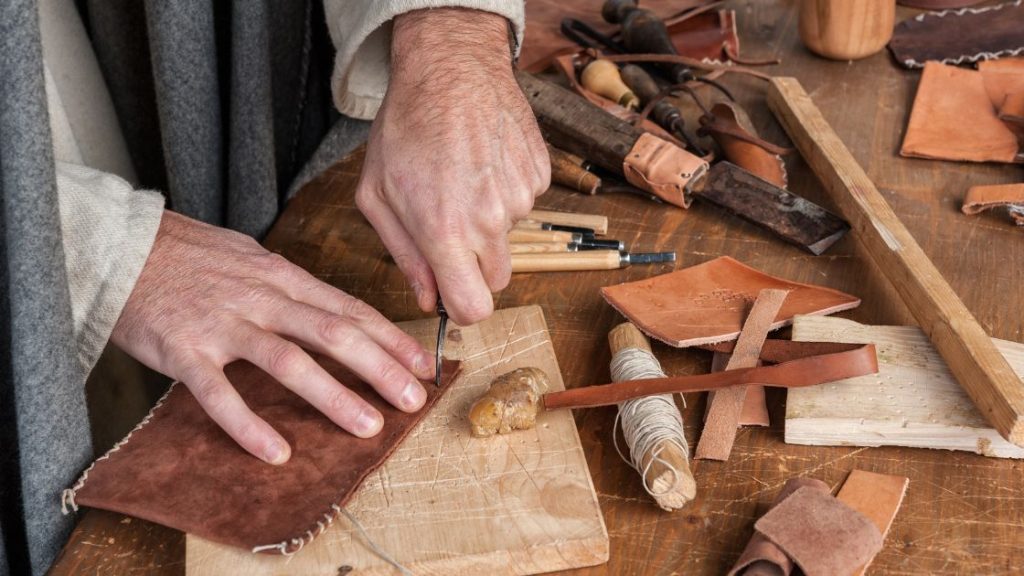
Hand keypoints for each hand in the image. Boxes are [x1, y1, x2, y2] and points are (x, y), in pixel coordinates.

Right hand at [111, 211, 434, 463]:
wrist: (119, 244)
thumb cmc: (190, 255)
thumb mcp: (252, 258)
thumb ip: (292, 287)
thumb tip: (334, 310)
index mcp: (282, 277)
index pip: (349, 308)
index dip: (391, 338)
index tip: (423, 364)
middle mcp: (262, 298)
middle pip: (334, 332)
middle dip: (380, 368)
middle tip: (413, 400)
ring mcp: (224, 324)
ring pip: (289, 361)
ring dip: (333, 395)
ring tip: (367, 425)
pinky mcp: (184, 351)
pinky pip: (220, 394)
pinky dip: (248, 425)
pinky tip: (277, 452)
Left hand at [356, 8, 549, 324]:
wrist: (451, 67)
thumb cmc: (406, 126)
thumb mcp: (378, 194)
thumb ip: (403, 254)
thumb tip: (428, 297)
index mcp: (445, 231)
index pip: (474, 308)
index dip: (462, 307)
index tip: (452, 292)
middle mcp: (490, 220)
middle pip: (496, 280)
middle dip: (474, 266)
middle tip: (450, 227)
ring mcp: (522, 197)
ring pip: (509, 237)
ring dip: (489, 221)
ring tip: (463, 178)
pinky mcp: (540, 175)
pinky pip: (525, 203)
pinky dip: (506, 191)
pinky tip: (483, 161)